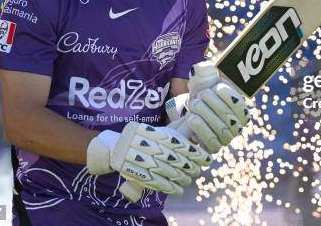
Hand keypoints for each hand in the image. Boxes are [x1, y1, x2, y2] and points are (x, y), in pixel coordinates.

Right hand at [86, 121, 210, 200]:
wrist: (115, 147)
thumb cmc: (144, 137)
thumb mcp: (158, 130)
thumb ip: (176, 131)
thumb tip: (197, 132)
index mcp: (153, 132)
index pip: (178, 143)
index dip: (193, 152)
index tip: (205, 158)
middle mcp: (145, 144)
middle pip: (173, 157)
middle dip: (188, 166)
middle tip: (197, 171)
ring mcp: (138, 158)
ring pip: (165, 170)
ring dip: (180, 178)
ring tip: (188, 180)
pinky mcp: (133, 171)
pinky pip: (154, 181)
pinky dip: (168, 187)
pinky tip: (178, 190)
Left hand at [173, 61, 250, 153]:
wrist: (190, 112)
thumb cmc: (201, 93)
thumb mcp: (203, 78)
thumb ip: (204, 70)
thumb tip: (199, 68)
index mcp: (240, 108)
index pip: (239, 104)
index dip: (228, 96)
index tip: (215, 87)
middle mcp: (237, 125)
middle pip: (228, 116)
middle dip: (212, 103)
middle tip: (200, 95)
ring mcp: (226, 138)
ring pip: (220, 128)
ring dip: (205, 114)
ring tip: (194, 104)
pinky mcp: (214, 148)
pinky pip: (211, 142)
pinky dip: (201, 129)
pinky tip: (192, 118)